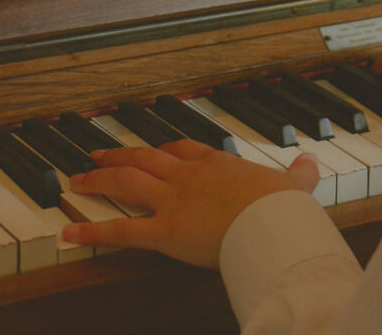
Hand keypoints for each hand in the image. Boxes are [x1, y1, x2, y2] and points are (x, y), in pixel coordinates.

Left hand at [61, 138, 319, 267]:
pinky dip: (91, 230)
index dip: (163, 149)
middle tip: (97, 153)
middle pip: (145, 158)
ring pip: (126, 182)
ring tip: (77, 179)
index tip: (152, 148)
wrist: (275, 221)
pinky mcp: (164, 230)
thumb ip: (300, 173)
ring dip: (98, 180)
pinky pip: (121, 230)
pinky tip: (69, 231)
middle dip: (119, 155)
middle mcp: (188, 176)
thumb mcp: (296, 185)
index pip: (183, 148)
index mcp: (217, 164)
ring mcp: (173, 200)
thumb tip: (312, 162)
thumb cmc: (284, 207)